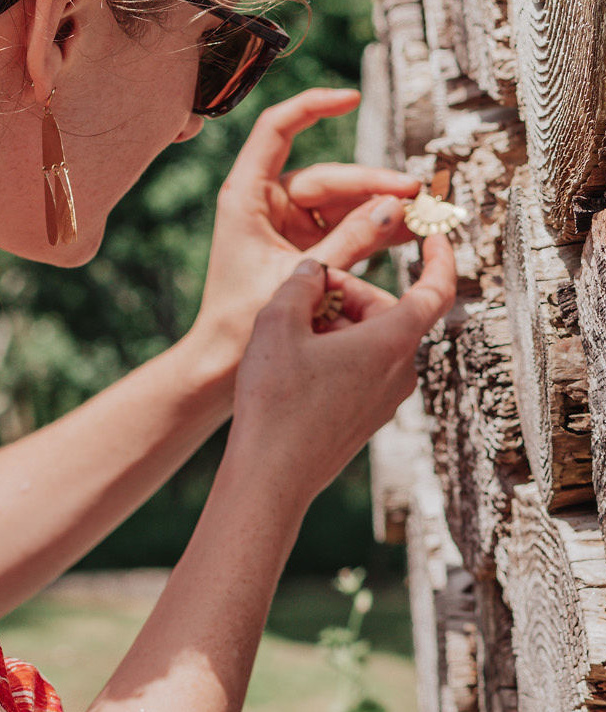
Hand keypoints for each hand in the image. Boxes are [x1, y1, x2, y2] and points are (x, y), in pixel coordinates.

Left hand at [188, 89, 420, 385]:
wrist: (221, 365)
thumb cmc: (241, 322)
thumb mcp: (302, 277)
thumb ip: (350, 241)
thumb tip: (395, 207)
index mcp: (246, 195)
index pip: (277, 129)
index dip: (313, 106)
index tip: (350, 98)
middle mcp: (265, 203)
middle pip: (328, 177)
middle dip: (373, 186)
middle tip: (415, 196)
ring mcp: (286, 225)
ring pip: (343, 204)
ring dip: (381, 210)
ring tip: (422, 216)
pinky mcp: (304, 249)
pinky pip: (345, 230)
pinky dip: (373, 232)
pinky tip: (409, 233)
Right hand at [228, 235, 455, 501]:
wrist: (271, 476)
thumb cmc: (277, 400)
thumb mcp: (277, 323)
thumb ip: (300, 282)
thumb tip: (313, 269)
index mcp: (392, 342)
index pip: (435, 289)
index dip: (440, 257)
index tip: (435, 234)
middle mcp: (400, 371)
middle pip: (387, 311)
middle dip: (348, 293)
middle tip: (303, 292)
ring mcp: (386, 399)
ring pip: (371, 340)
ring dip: (337, 323)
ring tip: (289, 331)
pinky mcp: (366, 417)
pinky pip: (361, 368)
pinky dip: (335, 352)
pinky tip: (293, 360)